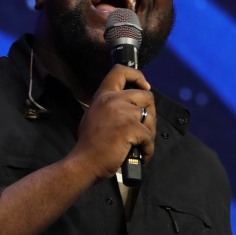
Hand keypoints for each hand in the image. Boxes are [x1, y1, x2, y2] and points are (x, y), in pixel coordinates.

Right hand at [67, 64, 155, 180]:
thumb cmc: (89, 146)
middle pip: (146, 96)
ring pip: (151, 117)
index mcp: (103, 96)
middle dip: (150, 112)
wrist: (84, 163)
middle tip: (144, 128)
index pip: (120, 71)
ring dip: (149, 133)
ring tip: (140, 144)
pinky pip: (149, 136)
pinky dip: (148, 149)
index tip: (145, 88)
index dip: (138, 76)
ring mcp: (122, 112)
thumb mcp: (94, 116)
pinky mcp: (130, 127)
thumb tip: (131, 108)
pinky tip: (141, 155)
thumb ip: (111, 107)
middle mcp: (112, 100)